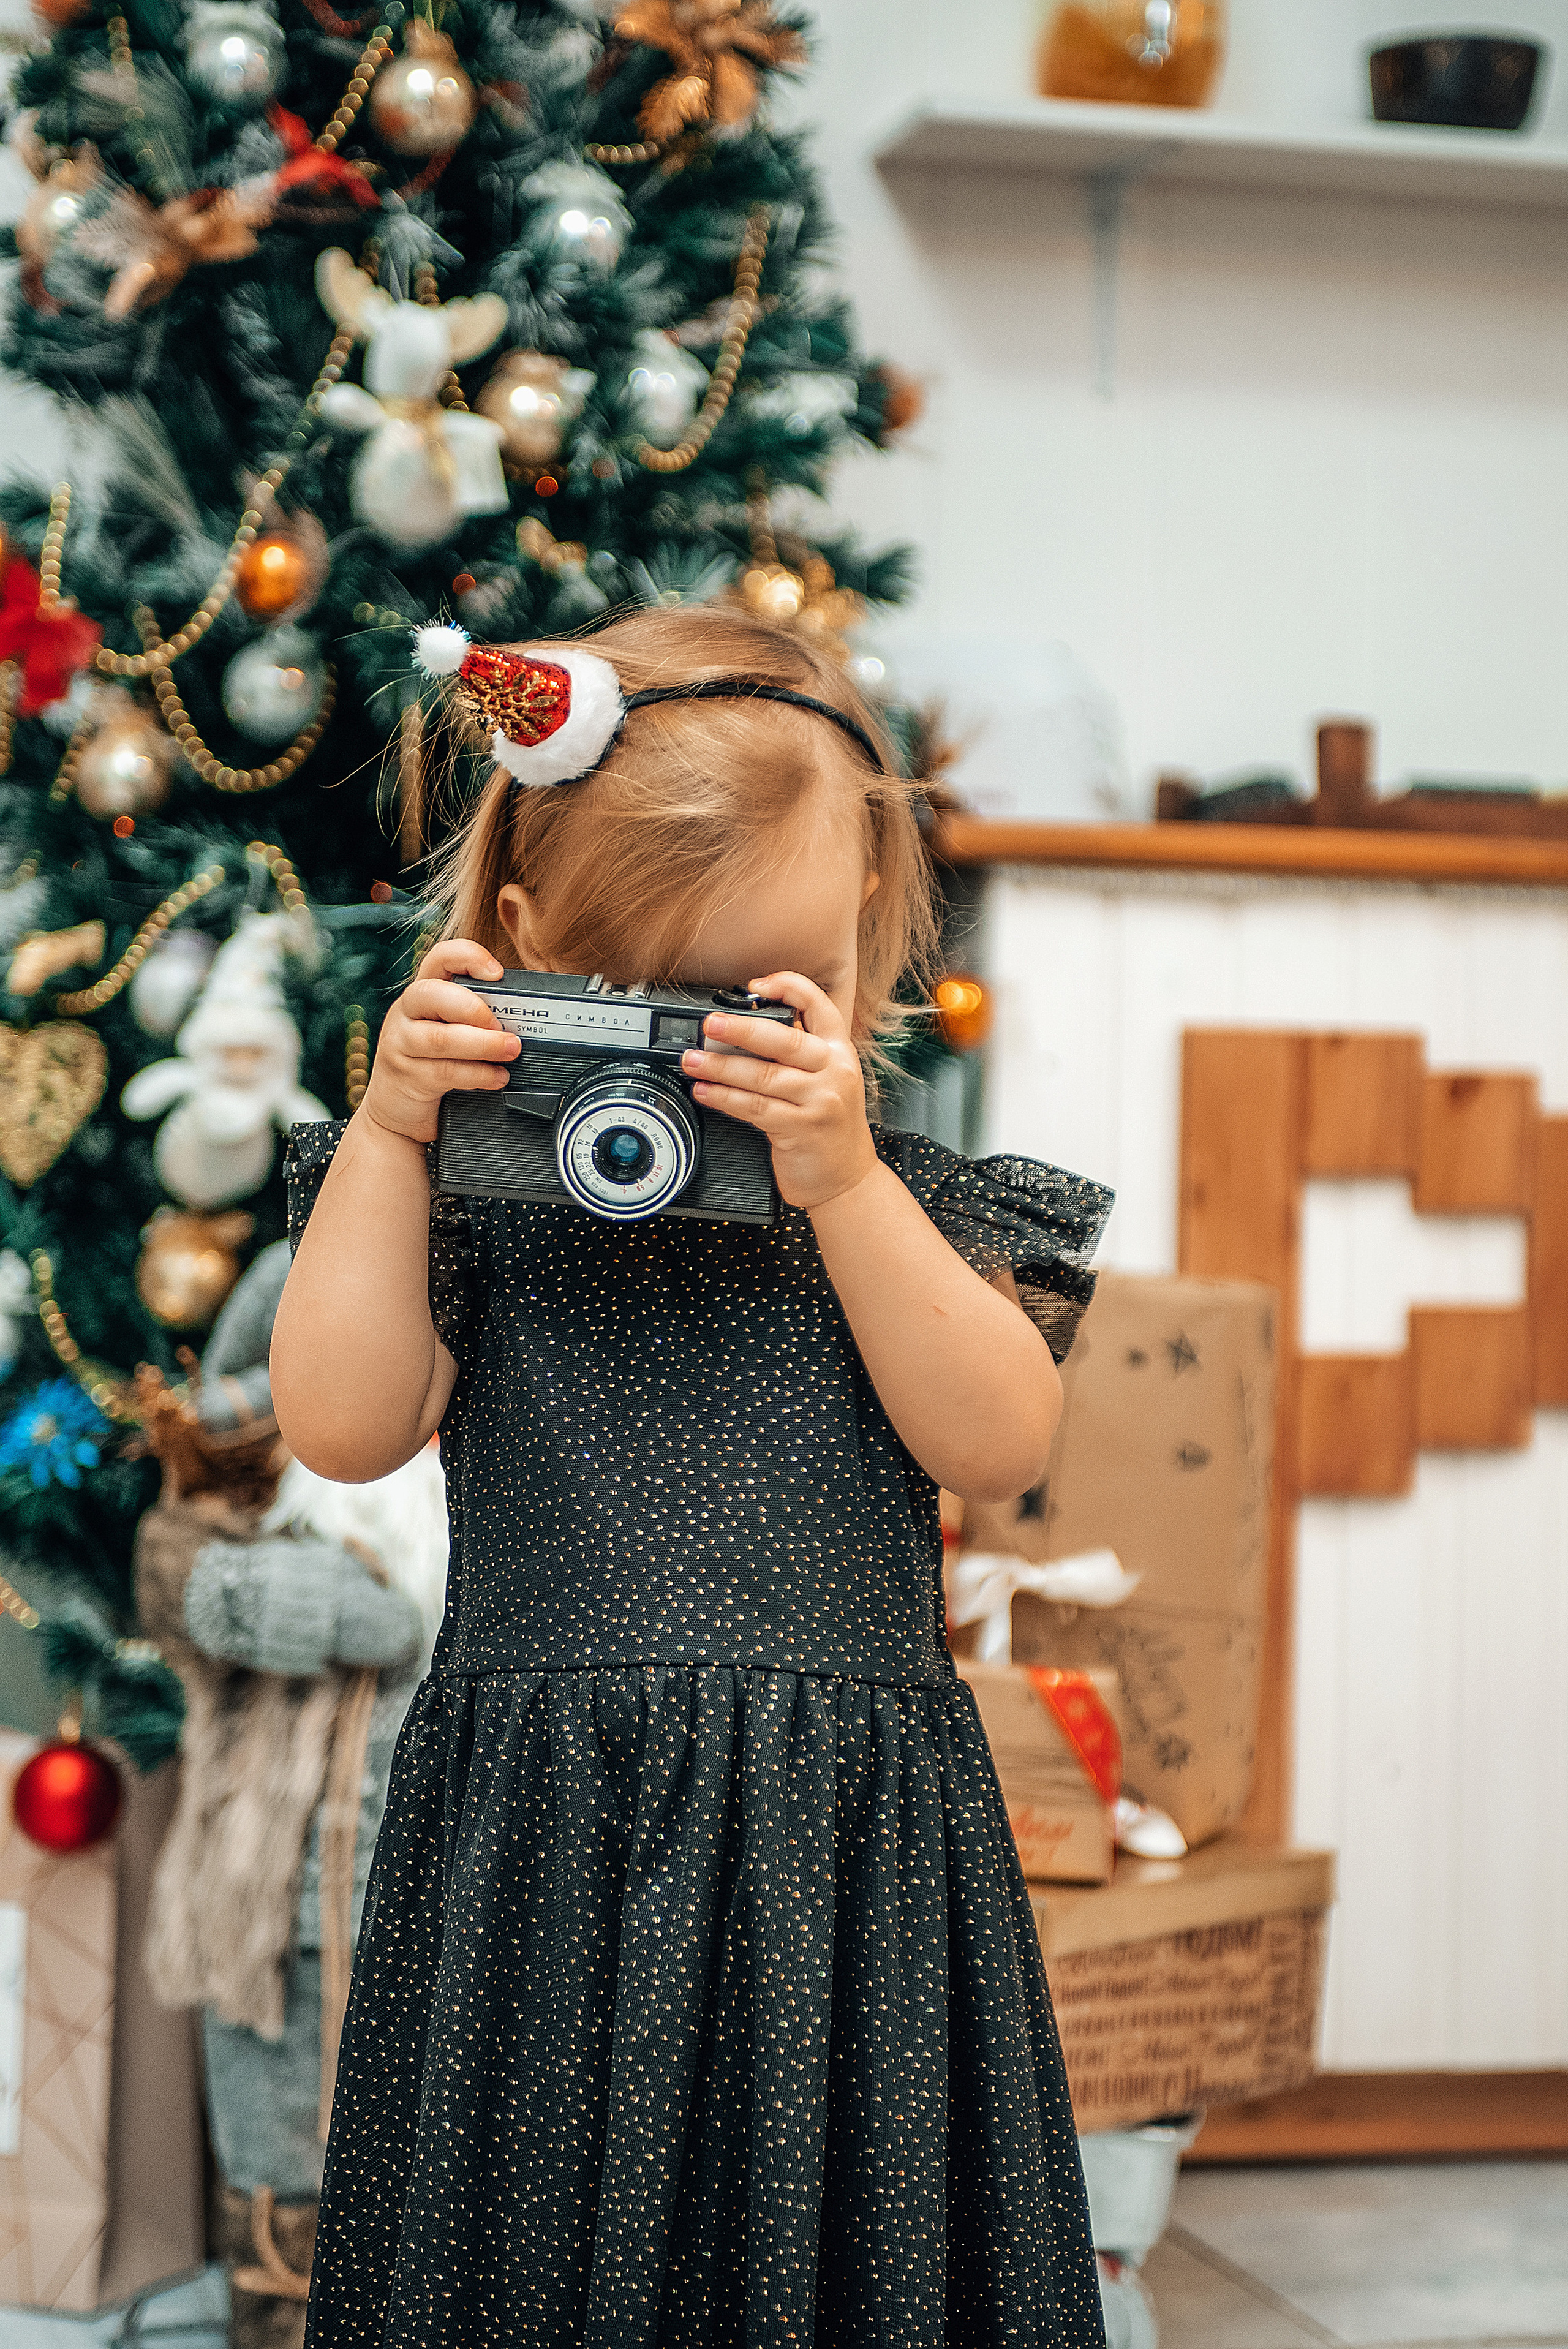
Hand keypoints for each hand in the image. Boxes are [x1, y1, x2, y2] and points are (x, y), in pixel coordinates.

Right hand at [360, 940, 518, 1146]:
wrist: (396, 1113)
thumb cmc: (432, 1066)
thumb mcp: (450, 1033)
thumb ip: (475, 1019)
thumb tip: (524, 1018)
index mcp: (422, 993)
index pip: (439, 958)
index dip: (467, 956)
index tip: (497, 972)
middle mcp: (406, 1012)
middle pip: (433, 994)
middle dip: (474, 1008)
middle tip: (502, 1026)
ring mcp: (400, 1043)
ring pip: (441, 1038)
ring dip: (483, 1044)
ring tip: (511, 1050)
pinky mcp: (405, 1076)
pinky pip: (444, 1072)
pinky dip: (478, 1075)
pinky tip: (498, 1077)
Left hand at [681, 972, 875, 1210]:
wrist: (846, 1178)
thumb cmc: (828, 1126)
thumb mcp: (826, 1080)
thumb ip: (799, 1053)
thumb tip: (743, 1028)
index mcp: (839, 1051)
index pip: (819, 1006)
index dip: (788, 987)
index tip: (756, 985)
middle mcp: (834, 1071)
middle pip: (786, 1040)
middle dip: (742, 1030)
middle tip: (710, 1024)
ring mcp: (820, 1101)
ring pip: (764, 1076)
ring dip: (721, 1067)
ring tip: (693, 1061)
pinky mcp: (801, 1129)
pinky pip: (756, 1108)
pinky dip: (726, 1098)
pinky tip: (706, 1092)